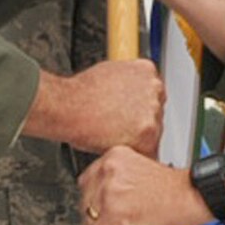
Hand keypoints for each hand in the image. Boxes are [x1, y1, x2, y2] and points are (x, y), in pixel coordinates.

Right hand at [24, 59, 163, 155]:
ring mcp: (153, 110)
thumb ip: (128, 82)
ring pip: (154, 132)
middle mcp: (154, 88)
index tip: (131, 114)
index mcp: (147, 71)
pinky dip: (136, 153)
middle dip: (141, 123)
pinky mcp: (147, 132)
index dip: (141, 108)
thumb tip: (129, 91)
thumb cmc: (80, 93)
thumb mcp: (109, 72)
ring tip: (115, 136)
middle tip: (121, 127)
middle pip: (157, 113)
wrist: (68, 107)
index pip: (155, 94)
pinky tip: (118, 145)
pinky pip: (149, 150)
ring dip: (138, 138)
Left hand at [80, 147, 208, 224]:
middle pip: (85, 201)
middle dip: (96, 216)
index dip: (94, 199)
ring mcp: (110, 195)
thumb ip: (119, 179)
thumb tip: (104, 196)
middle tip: (111, 223)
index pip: (87, 181)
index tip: (102, 207)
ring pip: (89, 221)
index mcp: (114, 157)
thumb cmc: (175, 189)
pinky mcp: (115, 217)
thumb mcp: (141, 169)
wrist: (193, 197)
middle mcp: (109, 173)